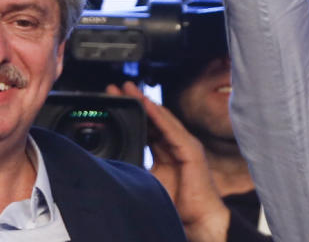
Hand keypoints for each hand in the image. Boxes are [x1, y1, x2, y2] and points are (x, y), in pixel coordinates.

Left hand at [106, 82, 229, 241]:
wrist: (198, 220)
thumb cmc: (177, 205)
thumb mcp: (148, 181)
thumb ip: (135, 168)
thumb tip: (111, 163)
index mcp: (165, 151)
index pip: (147, 126)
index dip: (132, 113)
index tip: (113, 102)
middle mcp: (176, 144)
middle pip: (153, 118)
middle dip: (136, 101)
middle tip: (116, 88)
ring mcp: (185, 144)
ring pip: (162, 118)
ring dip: (145, 102)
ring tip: (129, 89)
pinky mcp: (191, 150)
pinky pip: (172, 128)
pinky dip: (159, 115)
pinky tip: (147, 104)